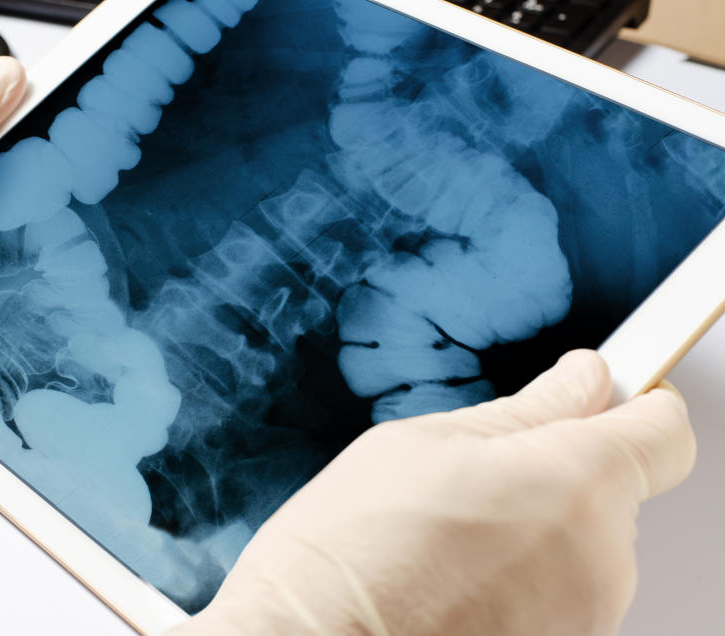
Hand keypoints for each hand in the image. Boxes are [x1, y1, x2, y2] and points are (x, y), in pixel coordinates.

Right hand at [171, 350, 694, 635]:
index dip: (637, 402)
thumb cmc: (350, 553)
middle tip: (482, 469)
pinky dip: (527, 576)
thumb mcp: (426, 443)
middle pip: (616, 488)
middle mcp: (602, 558)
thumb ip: (527, 408)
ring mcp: (586, 616)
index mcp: (574, 482)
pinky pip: (563, 591)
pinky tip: (459, 573)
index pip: (664, 429)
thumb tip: (582, 380)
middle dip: (562, 466)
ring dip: (540, 525)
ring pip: (585, 542)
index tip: (608, 393)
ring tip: (456, 531)